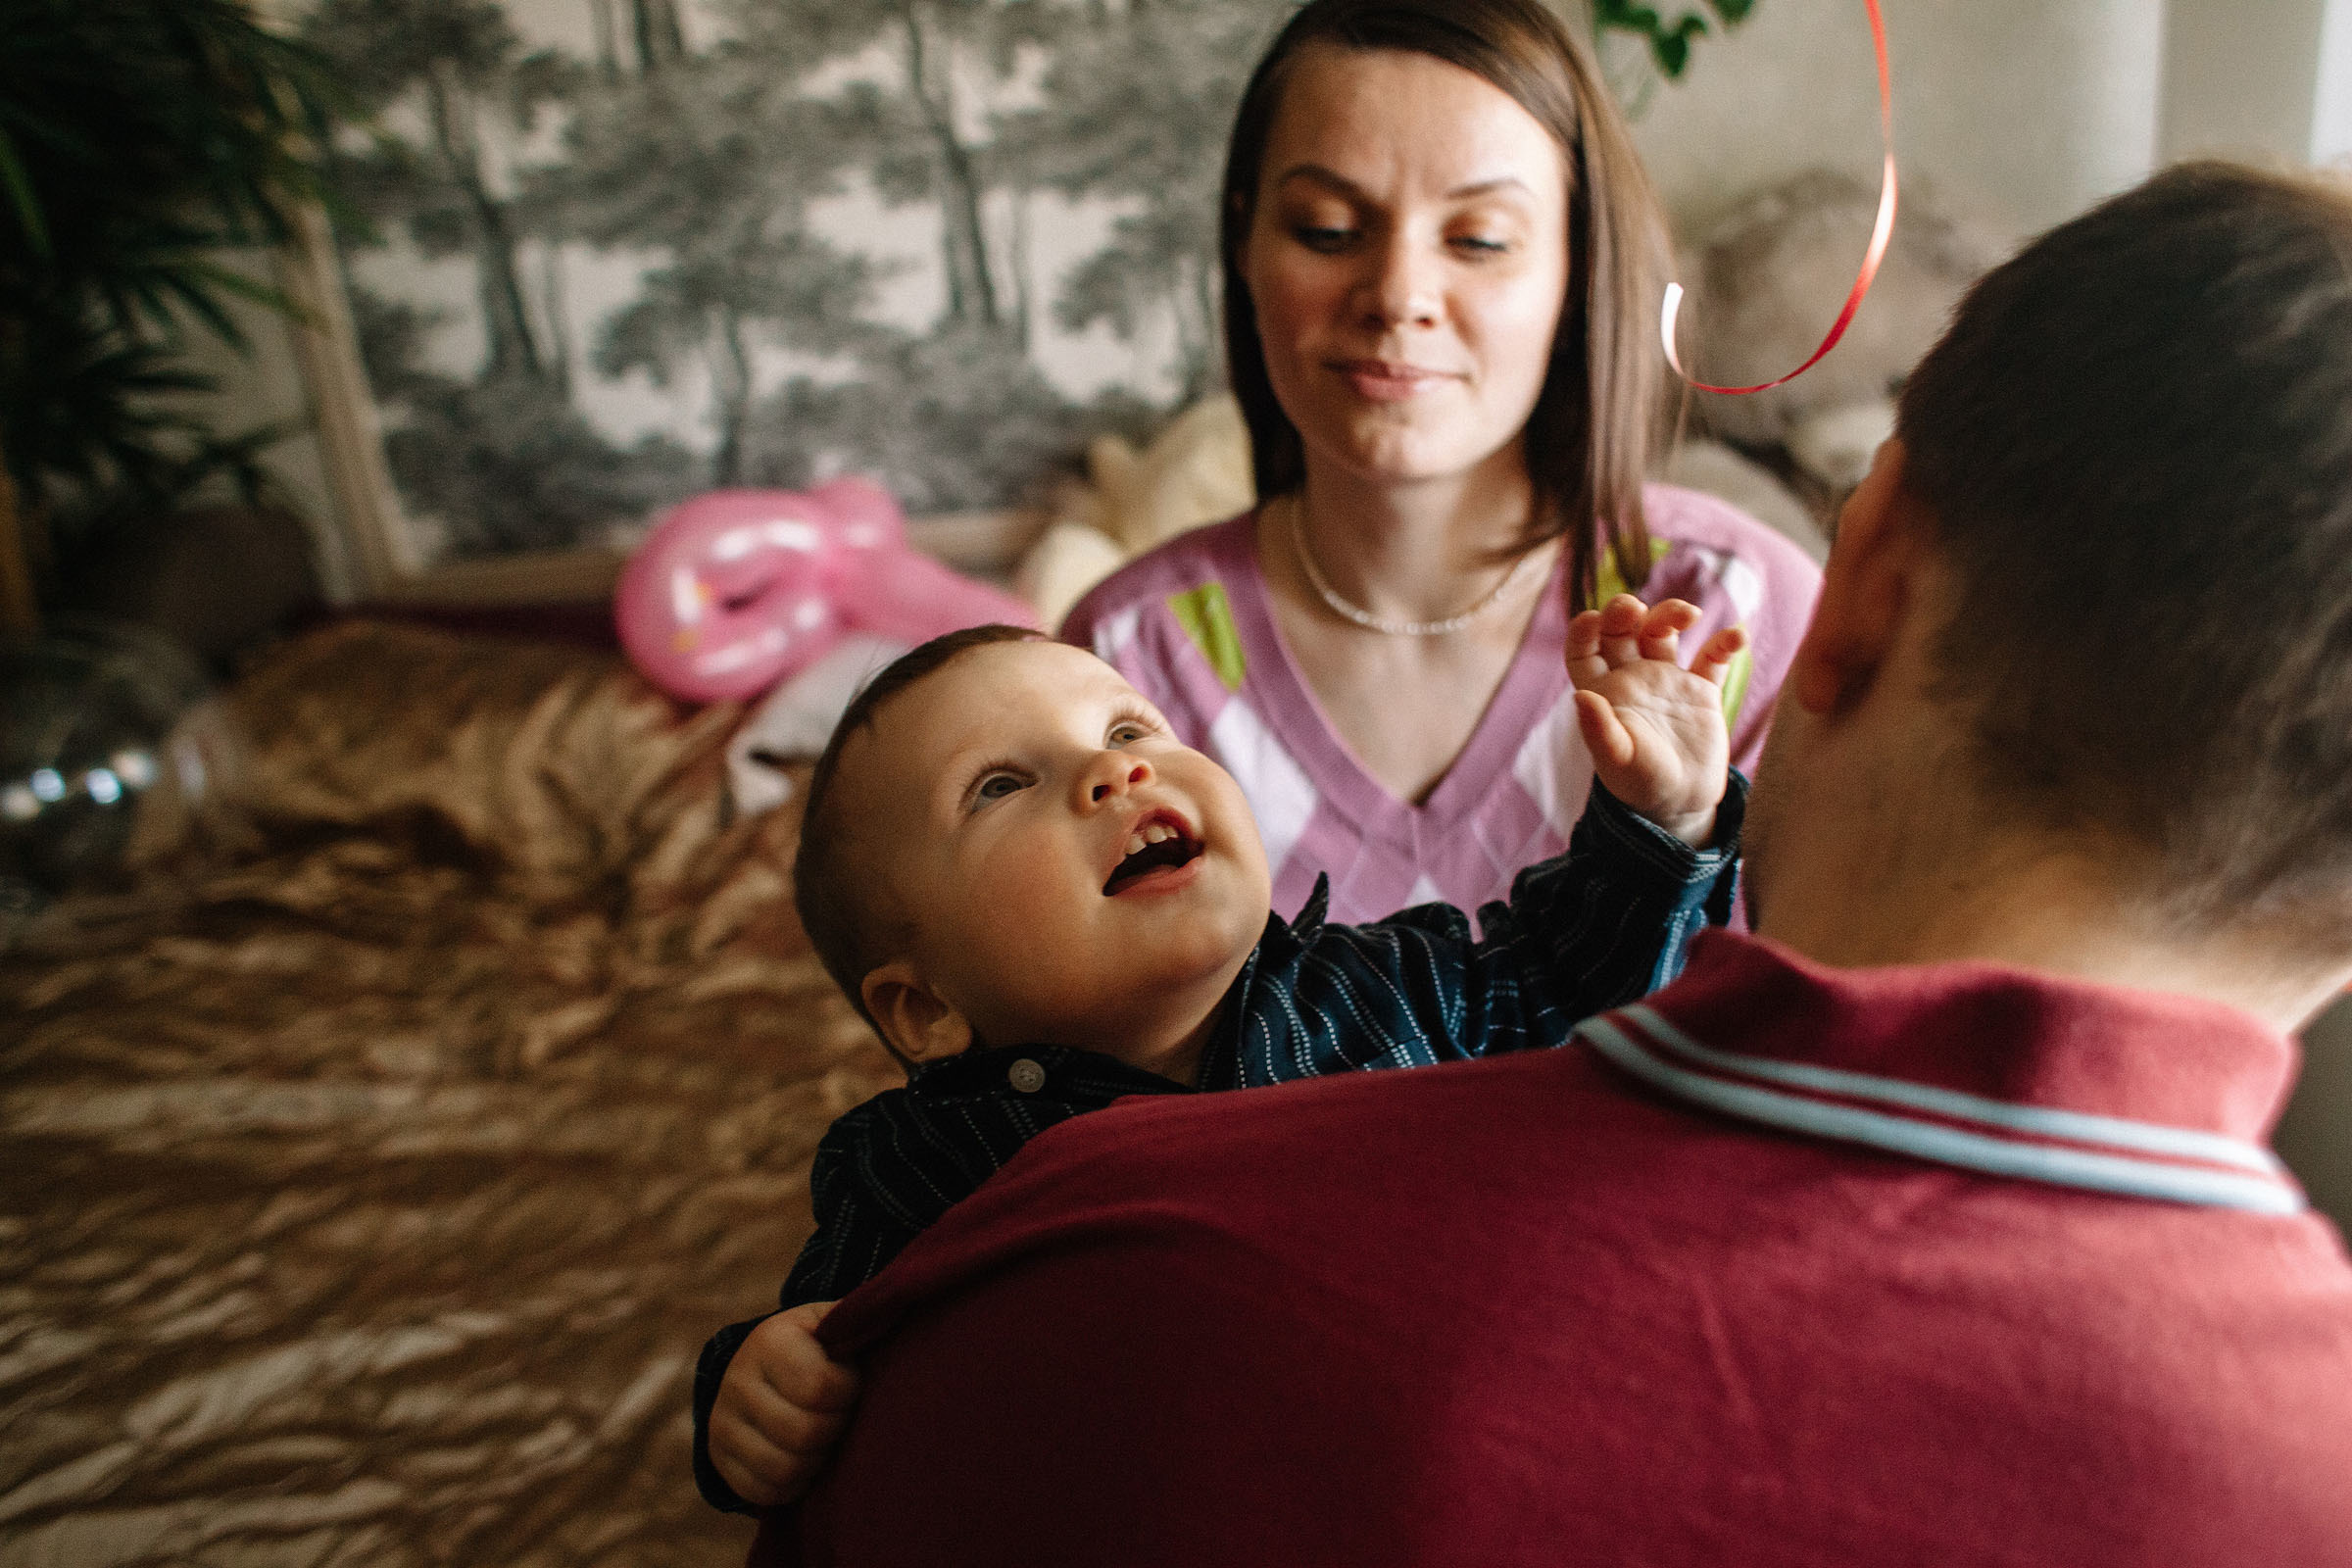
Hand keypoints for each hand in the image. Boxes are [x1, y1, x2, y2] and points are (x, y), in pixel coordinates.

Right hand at [709, 1300, 860, 1508]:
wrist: (761, 1365)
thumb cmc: (814, 1346)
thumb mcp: (830, 1323)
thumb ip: (855, 1320)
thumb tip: (895, 1309)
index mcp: (769, 1340)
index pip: (818, 1387)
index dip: (848, 1392)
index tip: (851, 1383)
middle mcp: (737, 1380)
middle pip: (802, 1434)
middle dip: (835, 1429)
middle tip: (841, 1417)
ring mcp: (722, 1422)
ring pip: (783, 1468)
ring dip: (817, 1461)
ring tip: (825, 1440)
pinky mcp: (719, 1457)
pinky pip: (764, 1491)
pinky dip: (794, 1485)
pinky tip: (805, 1461)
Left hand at [1565, 594, 1746, 847]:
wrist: (1681, 804)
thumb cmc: (1640, 784)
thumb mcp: (1618, 759)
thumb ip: (1599, 730)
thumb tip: (1581, 697)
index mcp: (1603, 691)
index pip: (1584, 648)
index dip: (1584, 629)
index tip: (1594, 619)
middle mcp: (1631, 678)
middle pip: (1623, 629)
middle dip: (1626, 610)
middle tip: (1636, 611)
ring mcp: (1667, 680)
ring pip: (1663, 631)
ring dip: (1671, 614)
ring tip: (1689, 615)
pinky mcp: (1702, 691)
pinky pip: (1713, 657)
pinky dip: (1725, 642)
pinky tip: (1737, 637)